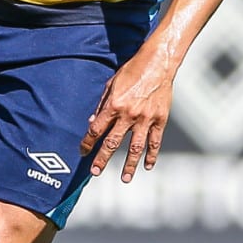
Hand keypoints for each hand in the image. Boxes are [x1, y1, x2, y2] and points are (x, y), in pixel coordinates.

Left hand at [80, 52, 174, 182]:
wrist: (158, 63)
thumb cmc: (132, 71)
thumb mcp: (111, 84)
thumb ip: (102, 104)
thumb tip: (92, 121)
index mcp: (114, 105)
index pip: (96, 129)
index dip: (87, 142)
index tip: (82, 152)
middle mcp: (129, 114)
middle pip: (112, 142)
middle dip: (102, 159)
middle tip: (95, 172)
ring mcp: (146, 119)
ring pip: (136, 148)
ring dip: (129, 165)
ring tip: (124, 178)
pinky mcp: (160, 119)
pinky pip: (155, 141)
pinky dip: (152, 155)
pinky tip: (147, 166)